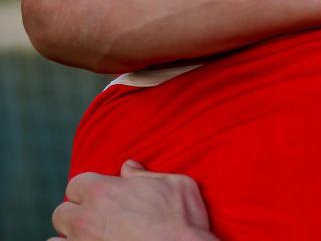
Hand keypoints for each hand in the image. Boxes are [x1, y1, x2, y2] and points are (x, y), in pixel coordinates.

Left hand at [50, 160, 216, 240]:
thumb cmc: (183, 219)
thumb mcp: (175, 184)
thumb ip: (145, 174)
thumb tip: (128, 167)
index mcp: (103, 191)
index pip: (76, 184)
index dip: (89, 189)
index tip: (102, 196)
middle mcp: (86, 217)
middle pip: (62, 212)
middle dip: (76, 213)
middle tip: (97, 219)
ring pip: (57, 238)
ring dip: (70, 236)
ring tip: (90, 237)